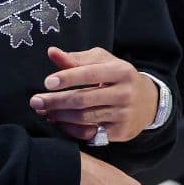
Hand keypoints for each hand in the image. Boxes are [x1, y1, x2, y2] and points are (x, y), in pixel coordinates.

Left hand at [30, 47, 158, 143]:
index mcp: (121, 71)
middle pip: (84, 99)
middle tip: (35, 102)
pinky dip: (71, 129)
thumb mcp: (103, 62)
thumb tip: (51, 52)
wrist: (148, 102)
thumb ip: (76, 59)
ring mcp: (123, 114)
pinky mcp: (120, 132)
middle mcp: (124, 93)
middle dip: (56, 101)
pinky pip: (91, 132)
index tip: (47, 82)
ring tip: (44, 112)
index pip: (90, 74)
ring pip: (85, 117)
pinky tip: (59, 122)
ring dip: (60, 116)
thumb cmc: (117, 77)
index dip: (68, 78)